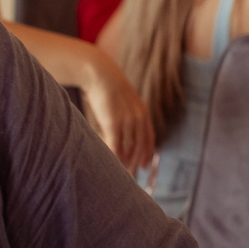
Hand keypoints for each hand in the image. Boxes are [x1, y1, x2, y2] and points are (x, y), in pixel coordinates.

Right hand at [77, 55, 156, 173]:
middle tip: (132, 174)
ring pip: (128, 148)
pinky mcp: (113, 122)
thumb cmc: (108, 87)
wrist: (99, 73)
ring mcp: (127, 121)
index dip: (147, 153)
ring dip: (124, 162)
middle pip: (140, 146)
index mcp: (143, 112)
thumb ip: (128, 113)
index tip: (144, 165)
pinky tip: (110, 162)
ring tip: (119, 172)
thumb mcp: (124, 99)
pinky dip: (113, 155)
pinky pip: (115, 145)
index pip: (149, 137)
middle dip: (136, 161)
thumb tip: (124, 126)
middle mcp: (138, 118)